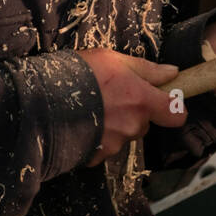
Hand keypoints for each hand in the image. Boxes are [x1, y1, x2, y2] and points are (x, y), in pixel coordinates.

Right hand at [76, 50, 186, 164]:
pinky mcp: (96, 156)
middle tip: (112, 98)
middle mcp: (132, 125)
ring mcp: (114, 143)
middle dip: (134, 114)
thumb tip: (173, 73)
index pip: (177, 115)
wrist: (39, 101)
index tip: (165, 101)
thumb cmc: (77, 74)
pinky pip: (104, 148)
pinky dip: (97, 139)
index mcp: (142, 101)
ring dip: (115, 126)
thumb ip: (146, 69)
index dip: (173, 108)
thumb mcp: (113, 59)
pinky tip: (83, 124)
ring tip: (92, 109)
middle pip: (145, 124)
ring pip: (125, 135)